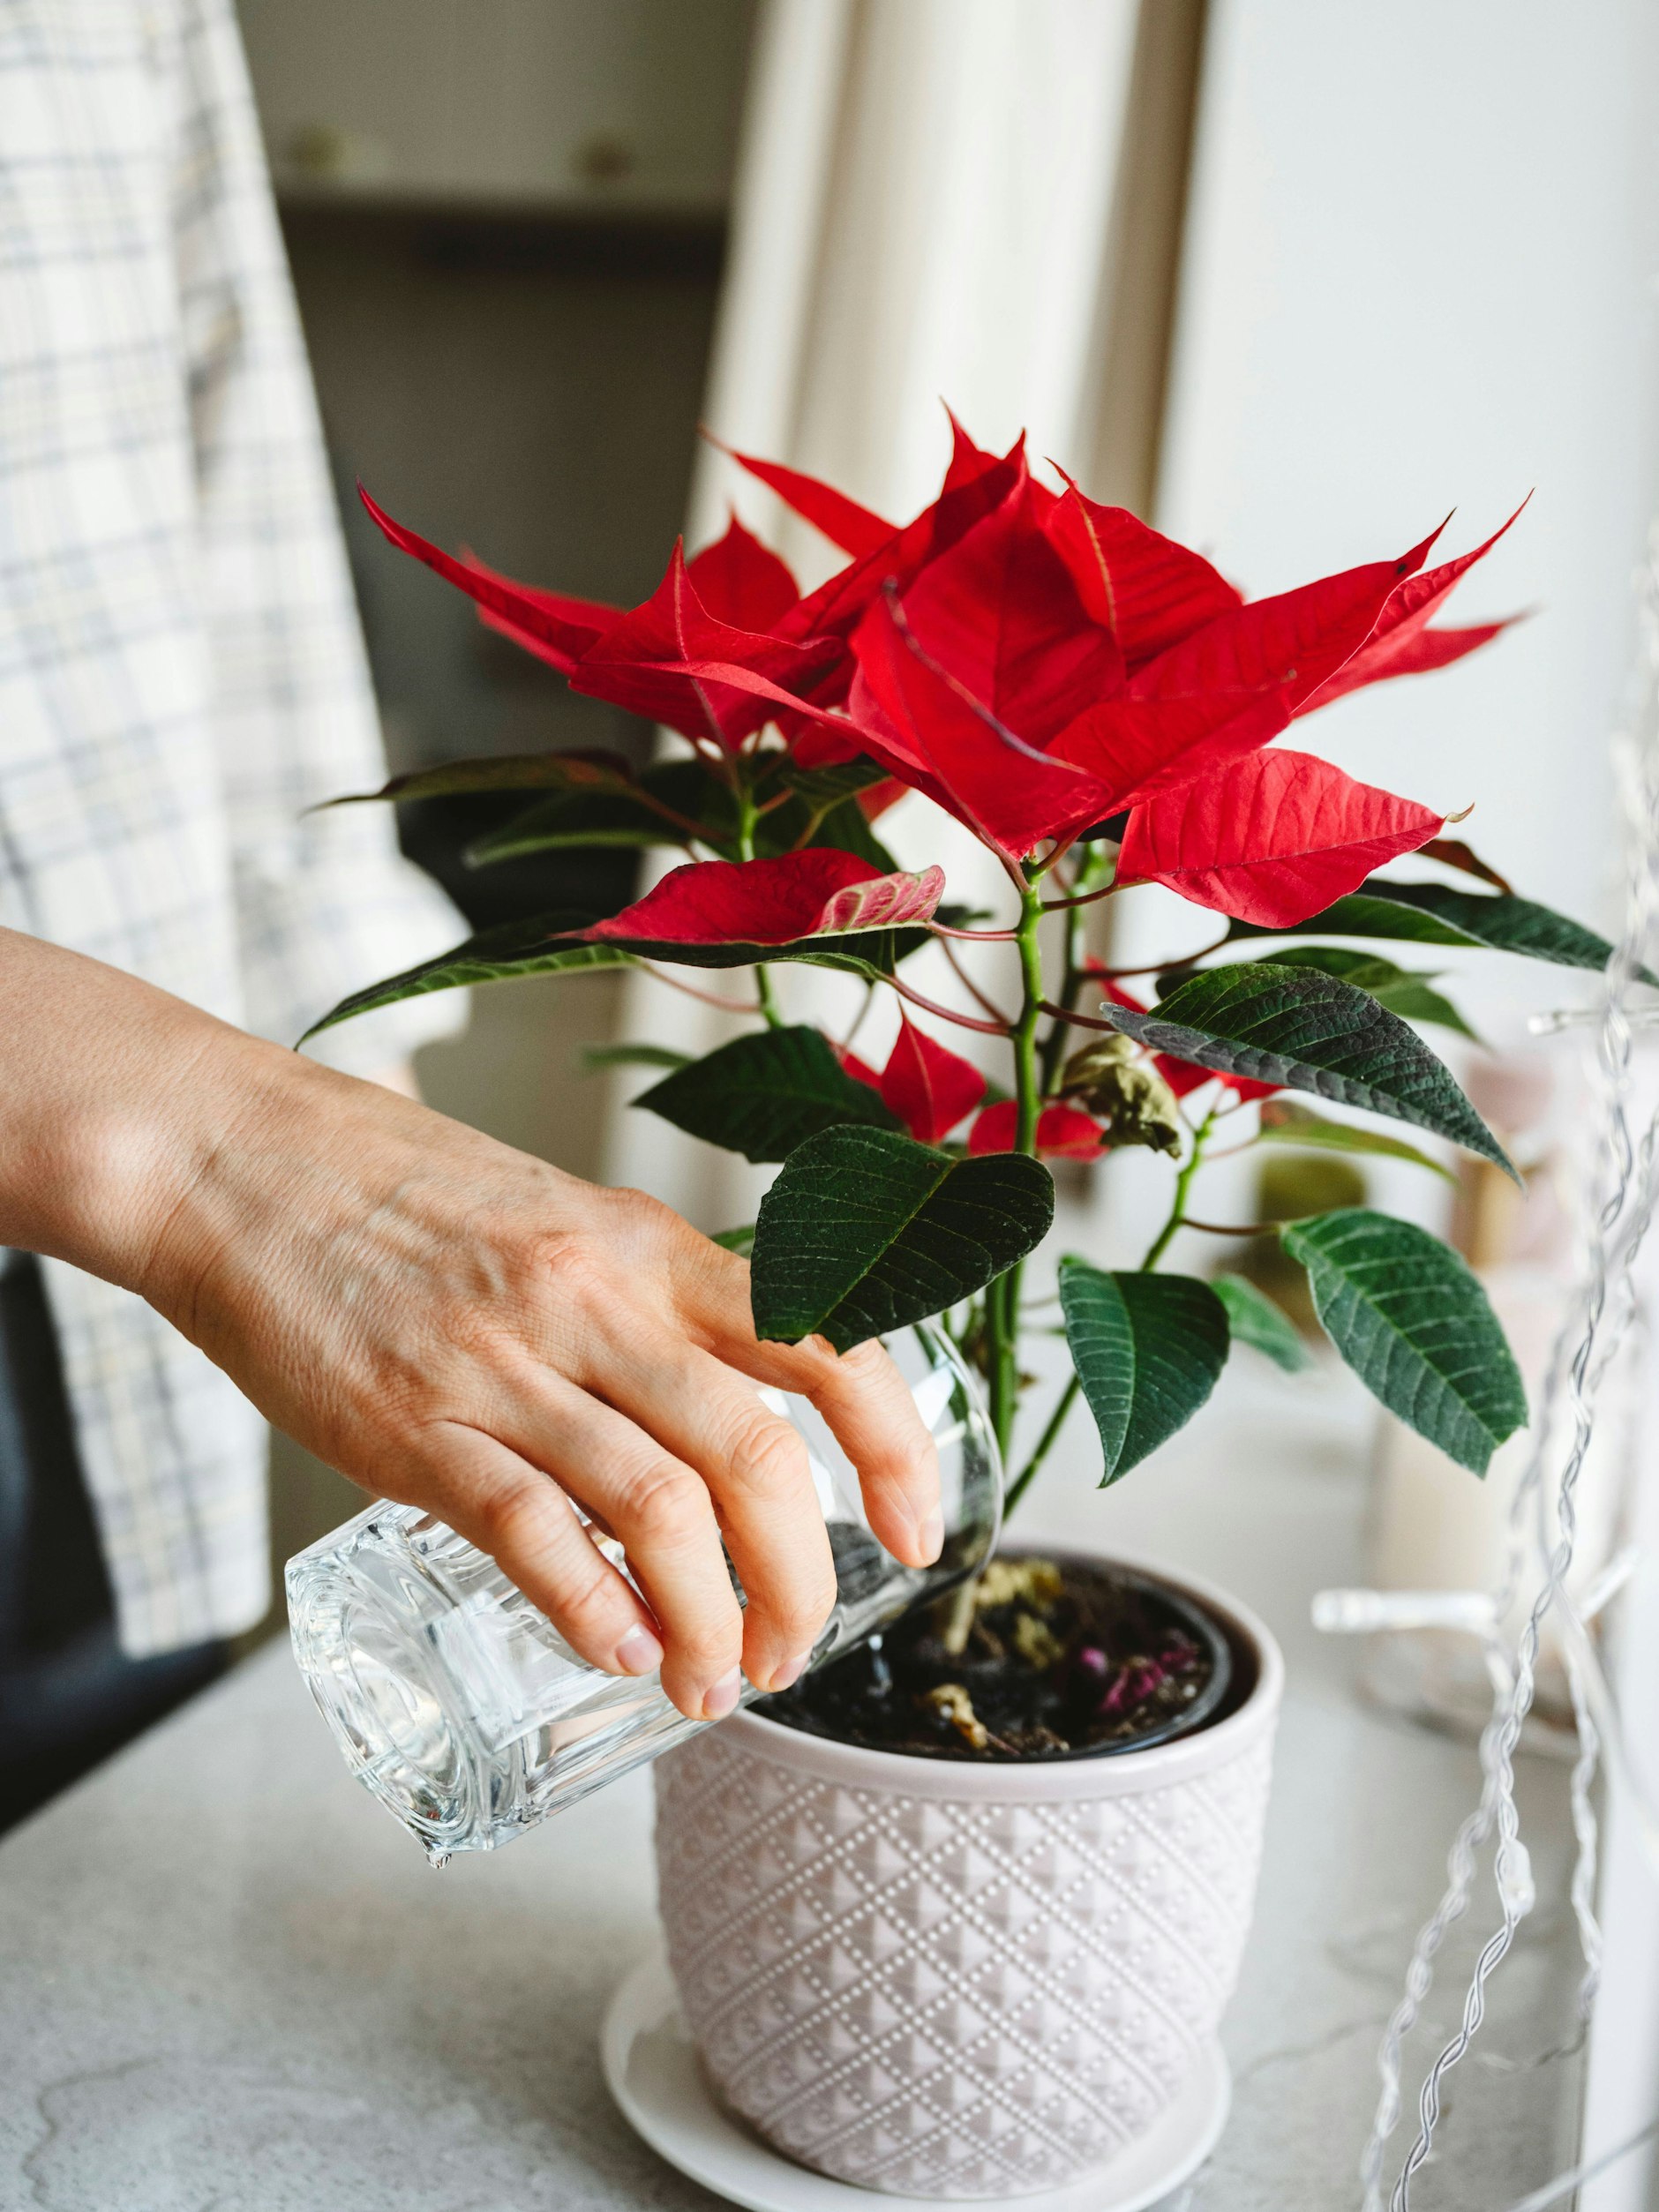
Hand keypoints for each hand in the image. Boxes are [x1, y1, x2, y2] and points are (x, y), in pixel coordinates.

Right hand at [0, 934, 940, 1719]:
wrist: (239, 1160)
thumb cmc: (402, 1193)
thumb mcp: (562, 1220)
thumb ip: (645, 1310)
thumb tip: (714, 1430)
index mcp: (648, 1246)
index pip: (825, 1339)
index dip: (894, 1447)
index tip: (916, 1531)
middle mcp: (597, 1300)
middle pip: (756, 1454)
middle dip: (804, 1575)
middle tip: (795, 1647)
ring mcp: (504, 1363)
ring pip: (660, 1510)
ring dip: (709, 1620)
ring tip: (713, 1683)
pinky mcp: (412, 1424)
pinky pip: (531, 1532)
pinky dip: (593, 1609)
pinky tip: (622, 1653)